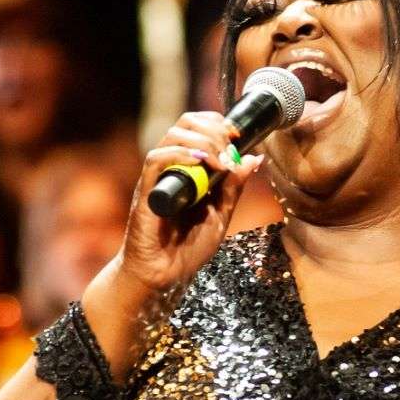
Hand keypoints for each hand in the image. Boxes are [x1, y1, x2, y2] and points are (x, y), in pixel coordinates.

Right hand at [118, 112, 263, 296]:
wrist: (165, 276)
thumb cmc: (187, 250)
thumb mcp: (220, 215)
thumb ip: (234, 188)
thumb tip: (253, 159)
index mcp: (188, 169)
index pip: (197, 127)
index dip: (218, 124)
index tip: (237, 136)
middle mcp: (171, 168)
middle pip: (185, 123)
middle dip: (213, 129)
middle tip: (229, 149)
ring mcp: (158, 178)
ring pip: (172, 136)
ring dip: (202, 141)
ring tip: (219, 161)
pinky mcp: (147, 192)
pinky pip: (156, 160)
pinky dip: (179, 154)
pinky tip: (199, 164)